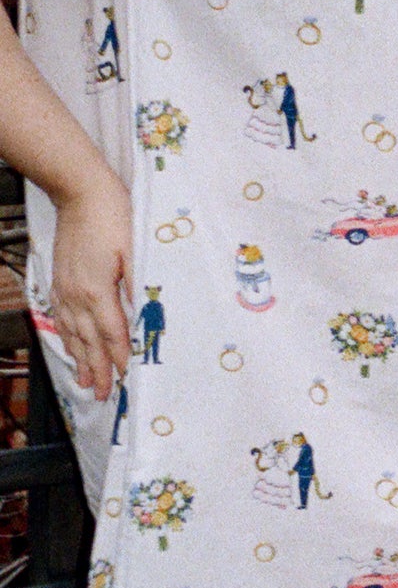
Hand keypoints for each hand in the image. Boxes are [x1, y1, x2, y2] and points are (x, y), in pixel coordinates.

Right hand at [49, 166, 131, 401]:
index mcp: (97, 290)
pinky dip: (68, 337)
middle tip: (104, 394)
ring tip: (86, 382)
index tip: (126, 378)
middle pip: (89, 340)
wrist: (80, 193)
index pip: (112, 333)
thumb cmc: (113, 217)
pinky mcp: (59, 280)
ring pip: (73, 332)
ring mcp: (64, 288)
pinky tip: (71, 346)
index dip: (119, 358)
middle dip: (98, 369)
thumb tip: (147, 312)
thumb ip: (139, 283)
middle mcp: (76, 295)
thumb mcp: (134, 249)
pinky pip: (62, 317)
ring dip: (81, 359)